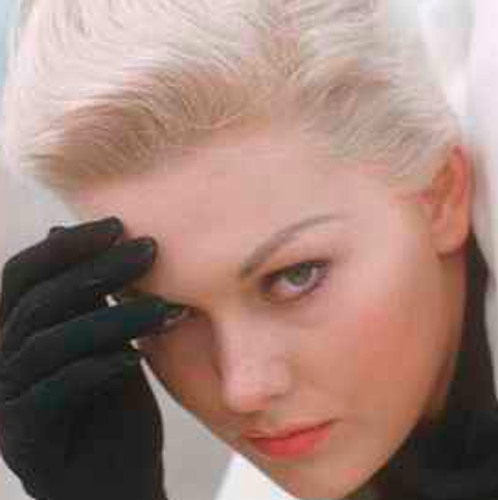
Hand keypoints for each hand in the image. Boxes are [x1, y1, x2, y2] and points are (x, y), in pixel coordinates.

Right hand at [0, 217, 170, 499]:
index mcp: (17, 331)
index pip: (26, 274)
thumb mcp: (105, 342)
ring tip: (166, 309)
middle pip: (39, 300)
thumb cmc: (113, 405)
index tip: (119, 225)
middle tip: (150, 251)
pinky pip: (55, 392)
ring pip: (50, 342)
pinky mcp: (23, 438)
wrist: (115, 481)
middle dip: (98, 270)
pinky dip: (98, 368)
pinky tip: (137, 355)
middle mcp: (0, 360)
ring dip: (114, 319)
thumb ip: (89, 297)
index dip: (68, 246)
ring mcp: (6, 400)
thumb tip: (60, 231)